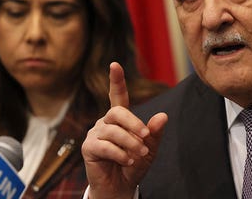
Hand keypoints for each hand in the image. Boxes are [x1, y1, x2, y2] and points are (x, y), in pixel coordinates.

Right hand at [82, 62, 167, 198]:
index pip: (117, 95)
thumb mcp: (149, 148)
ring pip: (113, 131)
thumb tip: (163, 116)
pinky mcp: (88, 148)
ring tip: (139, 155)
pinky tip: (128, 161)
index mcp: (119, 118)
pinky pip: (105, 146)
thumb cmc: (134, 164)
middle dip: (133, 123)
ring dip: (130, 143)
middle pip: (117, 112)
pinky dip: (120, 154)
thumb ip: (154, 133)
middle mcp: (105, 122)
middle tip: (145, 136)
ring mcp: (95, 134)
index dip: (116, 80)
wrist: (121, 187)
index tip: (115, 65)